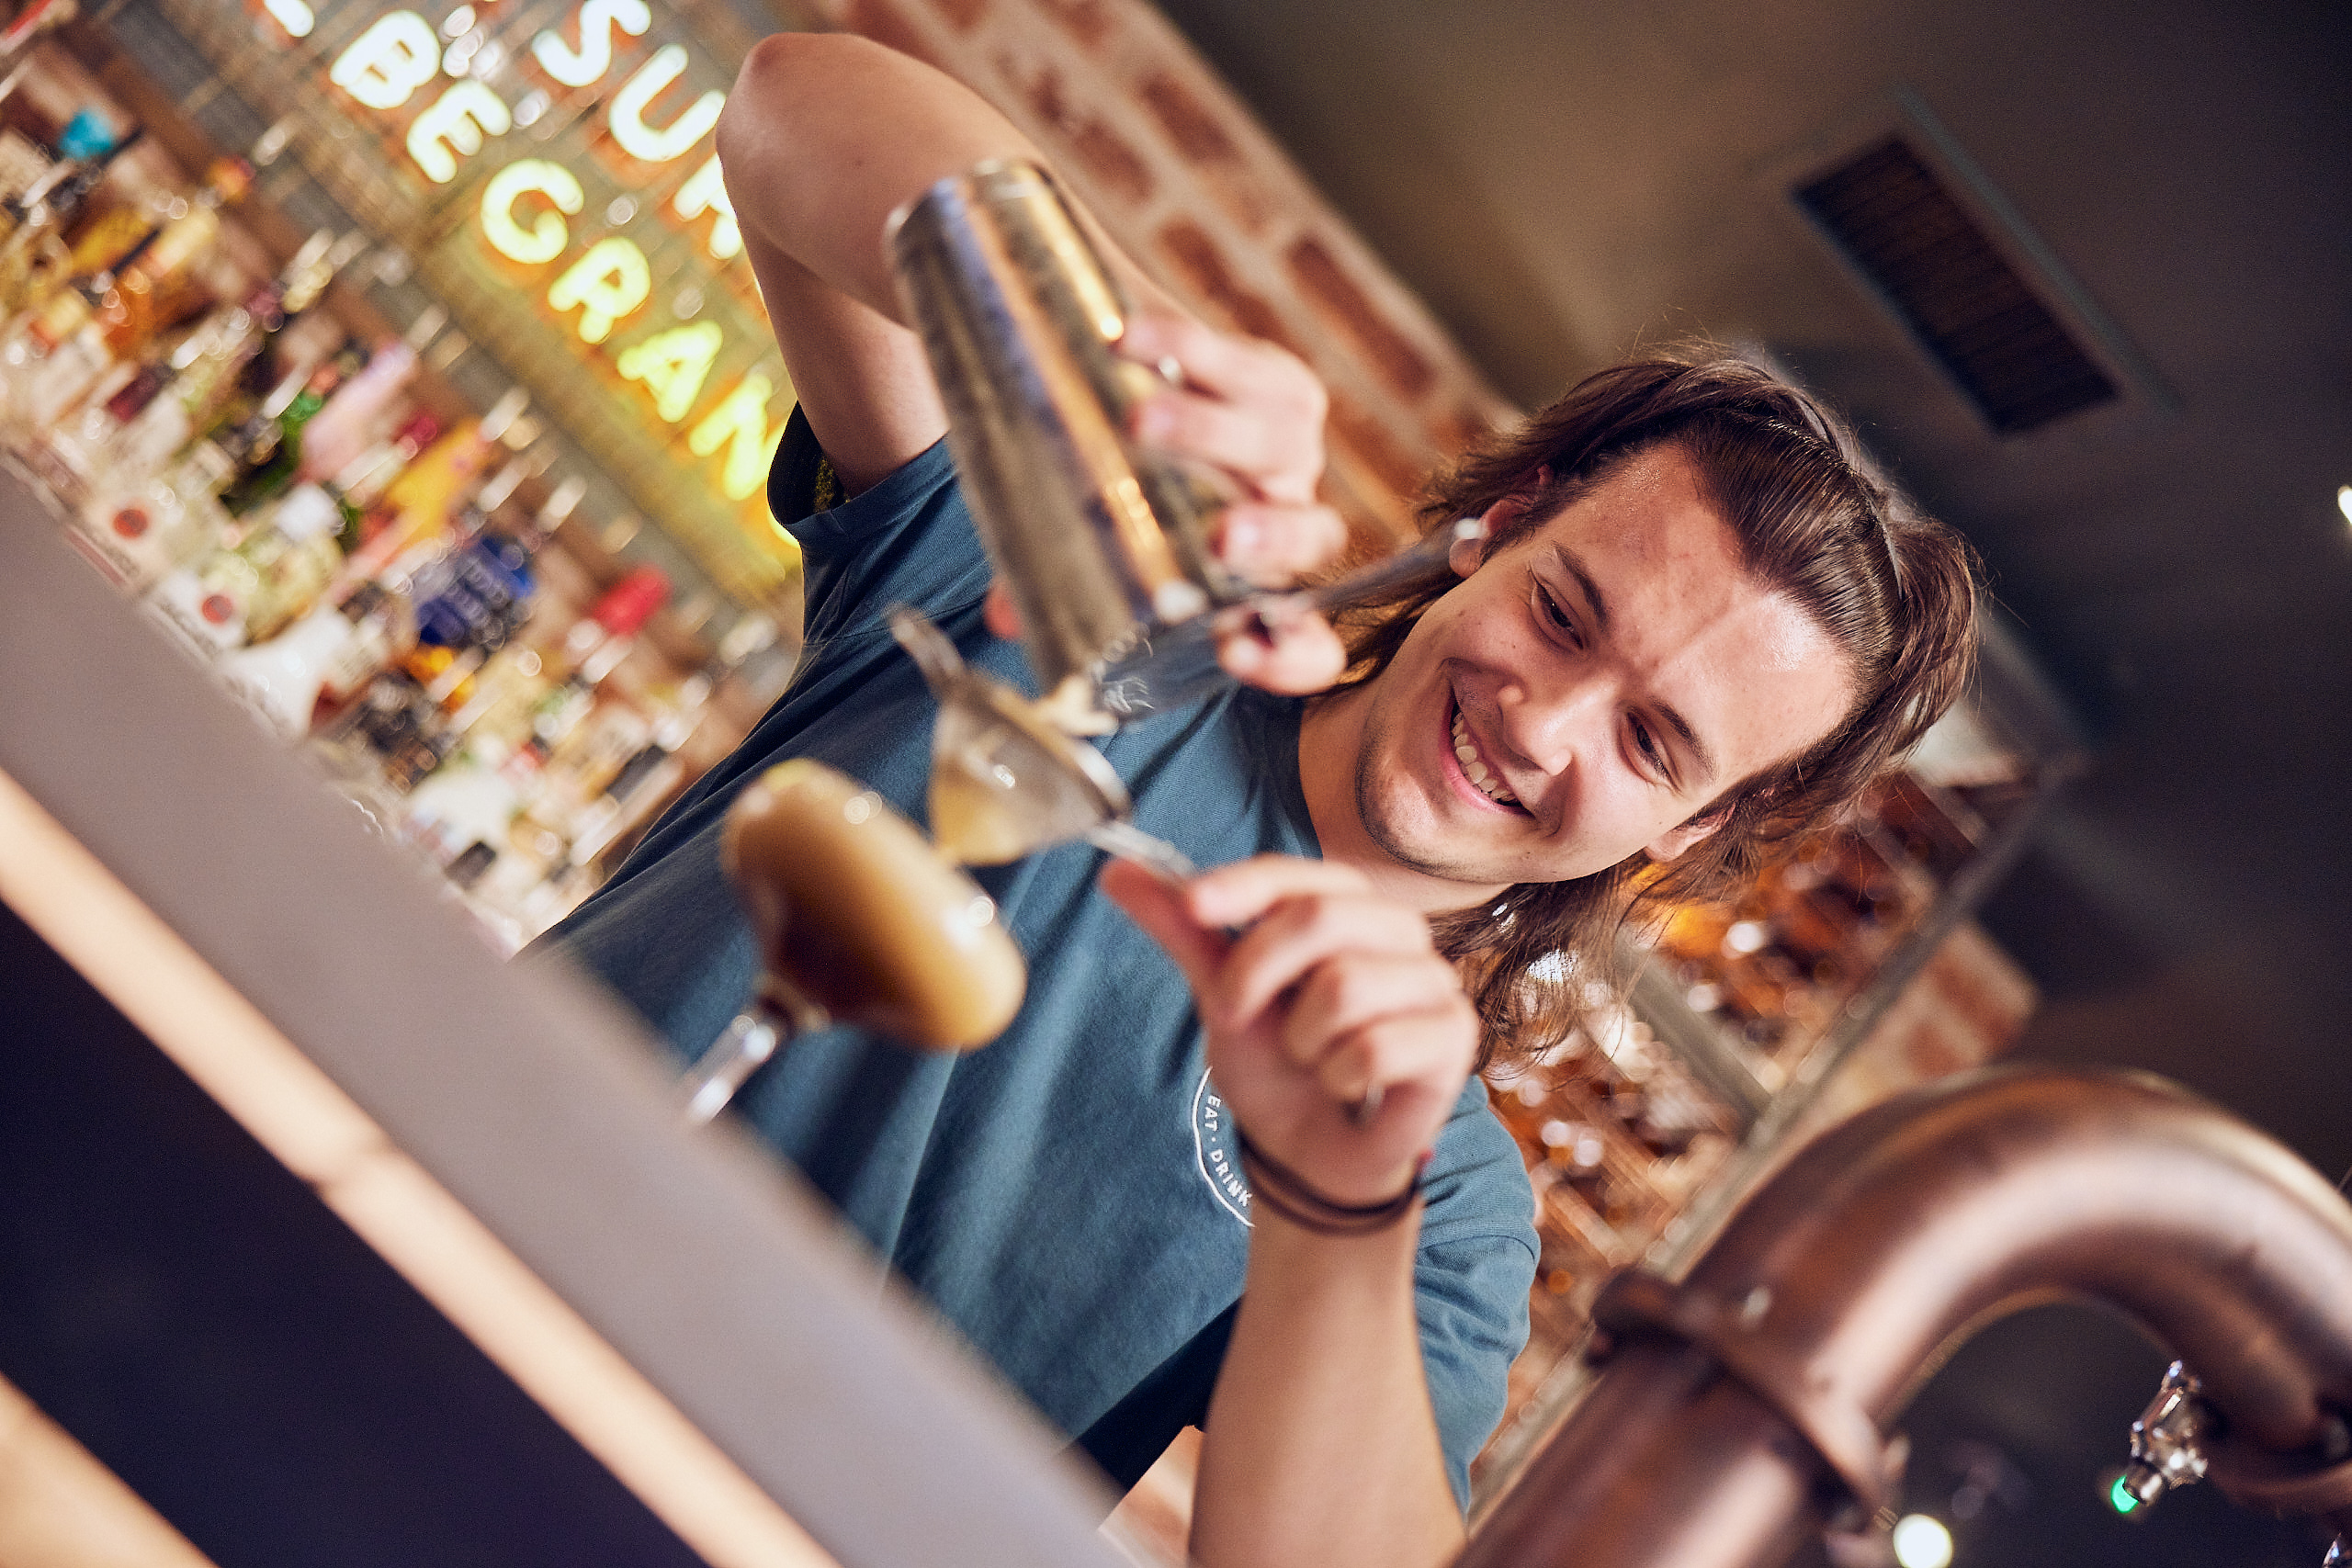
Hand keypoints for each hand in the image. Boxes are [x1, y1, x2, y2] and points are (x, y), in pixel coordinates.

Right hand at [980, 314, 1350, 694]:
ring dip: (1212, 434)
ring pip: (1278, 441)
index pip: (1305, 647)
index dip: (1287, 660)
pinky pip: (1246, 364)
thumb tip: (1000, 618)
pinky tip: (1128, 342)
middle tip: (1225, 539)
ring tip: (1140, 424)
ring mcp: (1290, 448)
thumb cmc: (1108, 487)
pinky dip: (1186, 350)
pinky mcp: (1278, 380)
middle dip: (1273, 542)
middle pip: (1312, 538)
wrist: (1125, 382)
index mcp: (1250, 587)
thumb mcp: (1080, 538)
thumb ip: (1049, 581)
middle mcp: (1281, 521)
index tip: (1232, 652)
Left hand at [1104, 855, 1478, 1208]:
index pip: (1292, 874)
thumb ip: (1182, 931)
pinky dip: (1340, 1077)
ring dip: (1302, 1041)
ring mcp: (1433, 980)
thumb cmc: (1275, 1065)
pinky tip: (1349, 1086)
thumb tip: (1115, 870)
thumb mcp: (1221, 995)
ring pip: (1345, 985)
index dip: (1241, 886)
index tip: (1193, 905)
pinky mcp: (1454, 1035)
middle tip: (1236, 1018)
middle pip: (1319, 917)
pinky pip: (1376, 1046)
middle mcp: (1397, 930)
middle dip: (1254, 976)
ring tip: (1310, 1058)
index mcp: (1342, 905)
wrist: (1310, 1153)